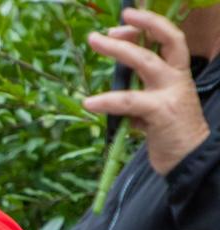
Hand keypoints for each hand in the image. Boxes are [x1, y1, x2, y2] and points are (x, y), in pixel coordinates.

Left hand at [83, 8, 209, 174]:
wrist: (190, 161)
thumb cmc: (170, 134)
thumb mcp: (155, 107)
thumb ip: (139, 93)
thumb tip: (114, 89)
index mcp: (178, 75)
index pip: (170, 39)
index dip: (150, 25)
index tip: (126, 19)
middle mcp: (177, 79)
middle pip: (162, 42)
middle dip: (134, 30)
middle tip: (104, 28)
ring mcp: (171, 94)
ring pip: (145, 62)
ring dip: (118, 50)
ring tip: (95, 42)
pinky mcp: (161, 113)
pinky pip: (129, 101)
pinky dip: (107, 100)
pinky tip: (89, 102)